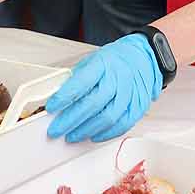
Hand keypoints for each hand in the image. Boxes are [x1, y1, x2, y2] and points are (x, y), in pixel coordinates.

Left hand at [45, 34, 161, 142]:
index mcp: (103, 64)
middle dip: (70, 120)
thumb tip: (58, 98)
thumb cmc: (115, 60)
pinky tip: (93, 136)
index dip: (64, 97)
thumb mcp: (92, 61)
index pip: (81, 83)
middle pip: (93, 104)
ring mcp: (130, 93)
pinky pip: (122, 124)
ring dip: (86, 130)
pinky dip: (106, 134)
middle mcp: (118, 78)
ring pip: (108, 117)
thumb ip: (77, 79)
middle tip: (56, 130)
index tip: (51, 108)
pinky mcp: (138, 106)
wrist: (143, 57)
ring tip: (71, 136)